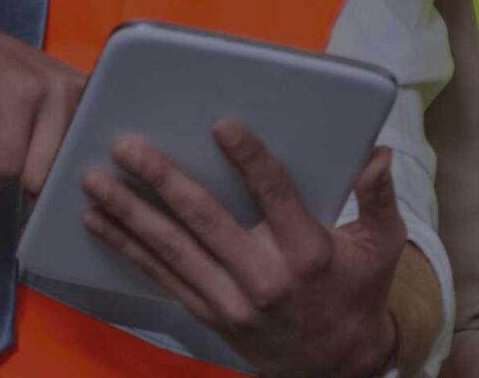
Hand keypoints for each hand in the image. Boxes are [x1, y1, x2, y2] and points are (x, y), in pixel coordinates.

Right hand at [0, 1, 86, 196]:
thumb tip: (62, 205)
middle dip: (39, 189)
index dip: (76, 186)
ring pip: (37, 172)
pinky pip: (6, 162)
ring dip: (6, 180)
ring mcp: (50, 89)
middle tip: (13, 177)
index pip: (100, 156)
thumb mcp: (32, 123)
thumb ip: (53, 153)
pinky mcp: (16, 93)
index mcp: (90, 99)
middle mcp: (80, 91)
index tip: (55, 199)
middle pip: (68, 172)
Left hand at [81, 122, 406, 377]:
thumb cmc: (359, 292)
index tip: (221, 125)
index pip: (275, 195)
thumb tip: (378, 154)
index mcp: (307, 252)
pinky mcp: (209, 314)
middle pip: (205, 220)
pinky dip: (128, 249)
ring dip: (129, 213)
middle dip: (162, 180)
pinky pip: (162, 277)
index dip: (249, 160)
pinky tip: (99, 223)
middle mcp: (263, 277)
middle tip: (127, 147)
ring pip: (172, 249)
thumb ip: (379, 197)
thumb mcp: (382, 246)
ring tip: (95, 181)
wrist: (333, 364)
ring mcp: (230, 299)